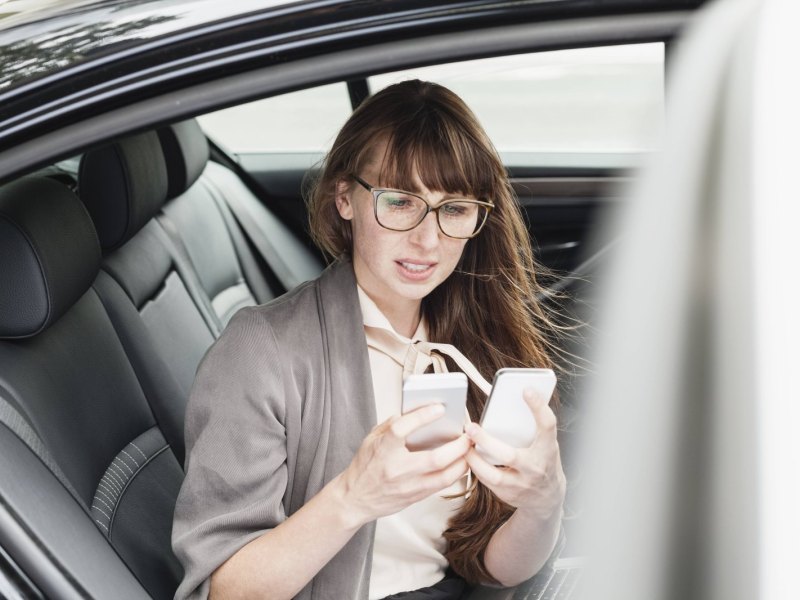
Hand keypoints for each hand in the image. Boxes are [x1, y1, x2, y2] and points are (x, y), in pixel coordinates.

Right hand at [338, 404, 470, 525]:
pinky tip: (460, 463)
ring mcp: (408, 486)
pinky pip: (442, 485)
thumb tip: (415, 412)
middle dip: (457, 446)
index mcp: (383, 449)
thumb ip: (392, 424)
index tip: (439, 408)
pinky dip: (455, 473)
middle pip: (435, 458)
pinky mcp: (415, 497)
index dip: (422, 416)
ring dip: (462, 461)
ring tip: (469, 449)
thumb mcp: (371, 439)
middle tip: (467, 435)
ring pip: (444, 476)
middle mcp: (397, 468)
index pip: (402, 429)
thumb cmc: (364, 467)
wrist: (355, 499)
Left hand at [465, 388, 565, 519]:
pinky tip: (469, 457)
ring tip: (464, 444)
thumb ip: (531, 427)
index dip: (538, 407)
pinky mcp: (509, 496)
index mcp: (548, 449)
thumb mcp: (545, 444)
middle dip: (486, 441)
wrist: (548, 497)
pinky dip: (476, 468)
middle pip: (510, 455)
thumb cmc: (542, 461)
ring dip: (474, 459)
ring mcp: (522, 485)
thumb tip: (510, 401)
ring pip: (494, 475)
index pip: (547, 425)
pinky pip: (487, 482)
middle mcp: (536, 468)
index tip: (526, 390)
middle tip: (471, 427)